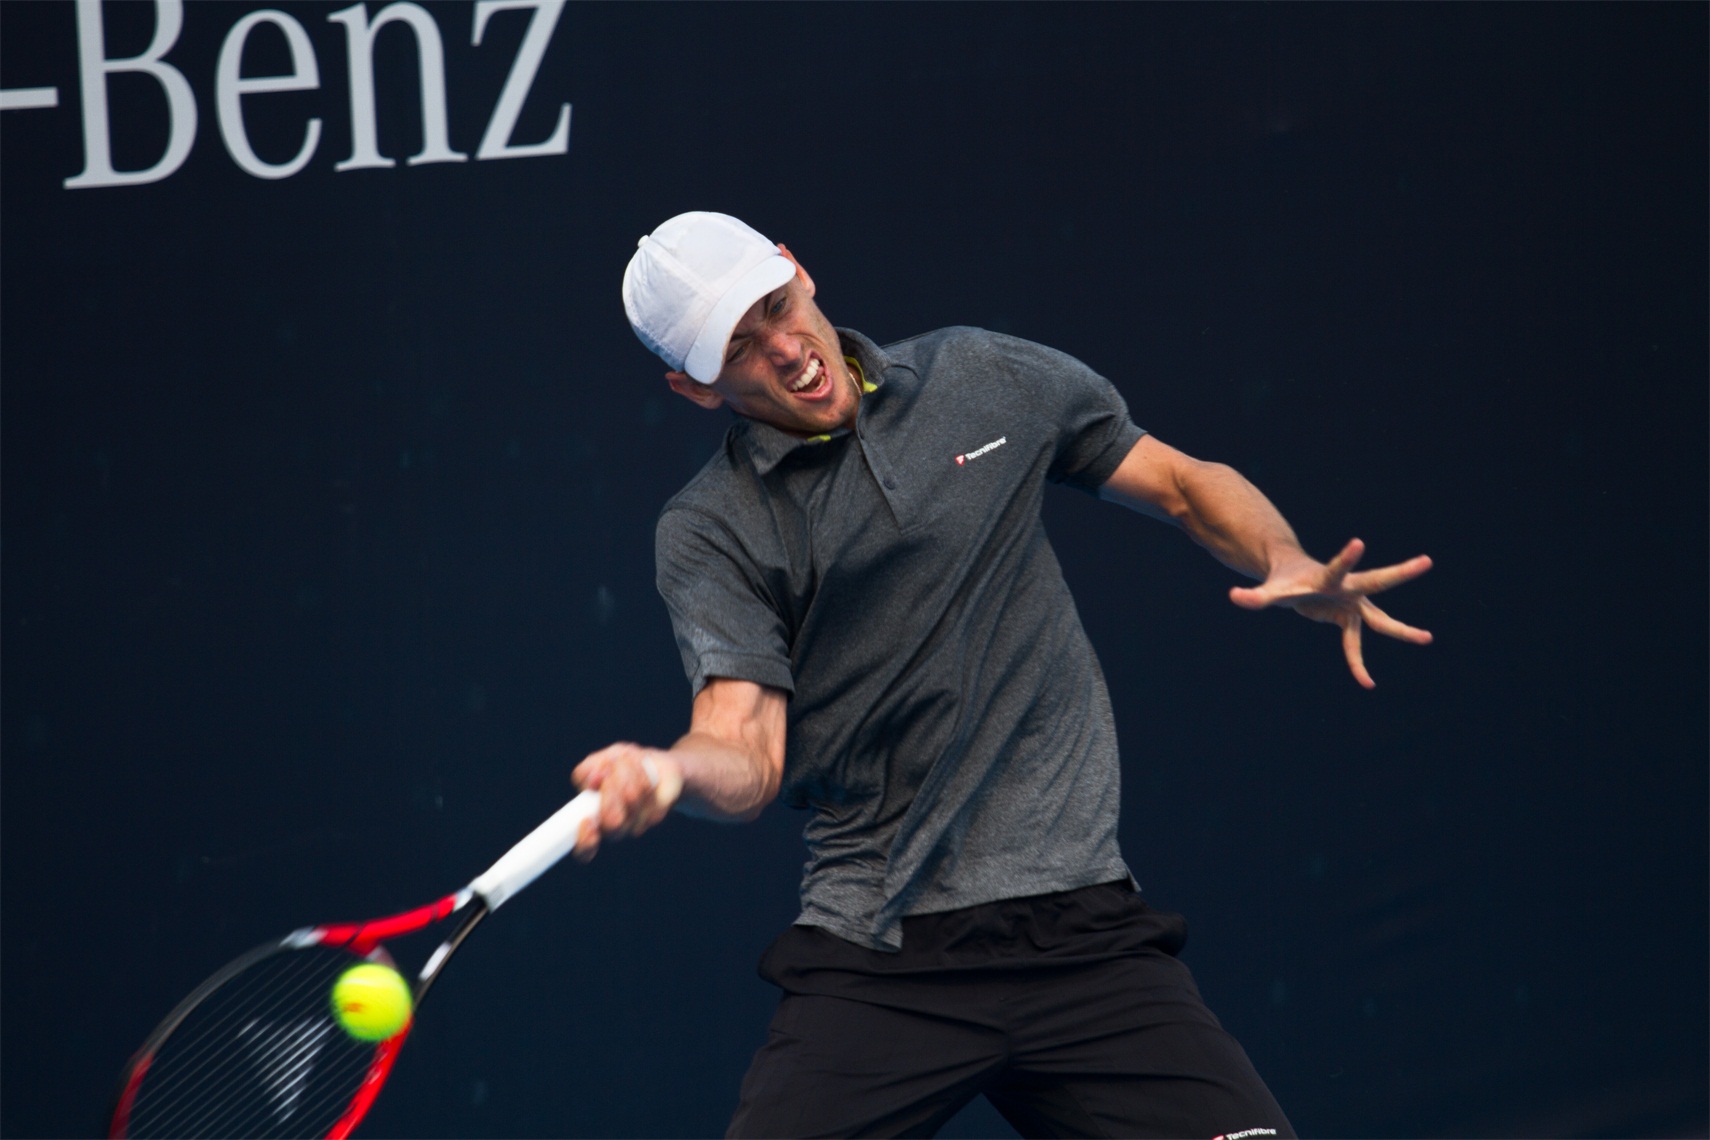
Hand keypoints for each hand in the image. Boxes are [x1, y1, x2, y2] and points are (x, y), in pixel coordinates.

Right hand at [570, 743, 684, 859]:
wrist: (658, 765)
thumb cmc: (623, 765)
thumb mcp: (600, 760)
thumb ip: (586, 770)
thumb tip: (591, 780)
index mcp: (591, 821)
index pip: (585, 849)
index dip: (585, 842)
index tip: (586, 821)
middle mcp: (613, 828)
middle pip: (611, 824)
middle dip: (610, 792)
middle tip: (608, 772)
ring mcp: (636, 824)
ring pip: (630, 802)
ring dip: (627, 774)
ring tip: (626, 761)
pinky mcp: (656, 815)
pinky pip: (647, 795)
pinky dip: (642, 775)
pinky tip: (642, 769)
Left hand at [1229, 538, 1432, 688]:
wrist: (1294, 578)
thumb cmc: (1283, 580)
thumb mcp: (1270, 590)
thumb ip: (1255, 596)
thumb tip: (1235, 596)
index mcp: (1328, 576)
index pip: (1338, 567)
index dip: (1347, 557)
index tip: (1359, 542)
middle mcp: (1347, 588)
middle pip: (1377, 582)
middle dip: (1401, 573)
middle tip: (1427, 561)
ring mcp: (1353, 603)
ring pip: (1380, 619)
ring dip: (1402, 630)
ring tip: (1428, 638)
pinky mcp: (1349, 618)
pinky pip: (1355, 646)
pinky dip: (1357, 665)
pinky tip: (1366, 684)